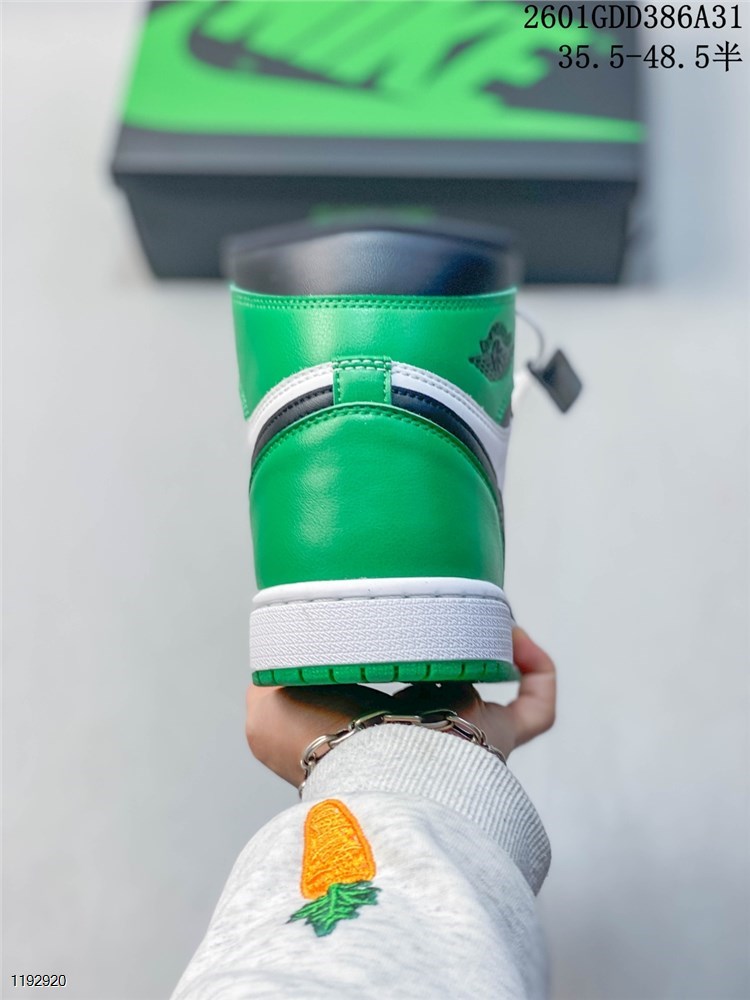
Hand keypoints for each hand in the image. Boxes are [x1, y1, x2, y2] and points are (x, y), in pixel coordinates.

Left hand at [245, 626, 555, 785]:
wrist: (360, 766)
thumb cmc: (313, 745)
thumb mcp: (267, 704)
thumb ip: (270, 671)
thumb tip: (279, 645)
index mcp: (375, 738)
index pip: (391, 707)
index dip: (394, 671)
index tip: (393, 633)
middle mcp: (424, 747)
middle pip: (451, 705)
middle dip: (455, 663)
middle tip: (449, 620)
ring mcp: (466, 746)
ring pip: (497, 704)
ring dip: (497, 655)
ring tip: (485, 617)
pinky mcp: (498, 738)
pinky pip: (536, 709)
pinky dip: (537, 670)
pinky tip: (516, 634)